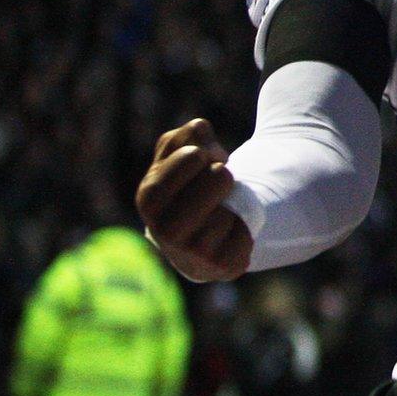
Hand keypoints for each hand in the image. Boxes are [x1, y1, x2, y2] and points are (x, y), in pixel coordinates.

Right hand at [135, 119, 252, 281]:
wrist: (202, 236)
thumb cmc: (190, 186)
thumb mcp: (180, 155)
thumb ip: (188, 135)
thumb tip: (201, 129)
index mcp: (149, 198)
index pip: (192, 157)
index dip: (205, 153)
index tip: (203, 160)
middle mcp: (164, 230)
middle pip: (220, 178)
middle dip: (225, 174)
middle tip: (221, 180)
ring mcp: (192, 252)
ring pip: (233, 206)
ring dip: (235, 201)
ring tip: (223, 207)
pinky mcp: (221, 266)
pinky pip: (247, 233)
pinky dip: (246, 226)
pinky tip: (231, 230)